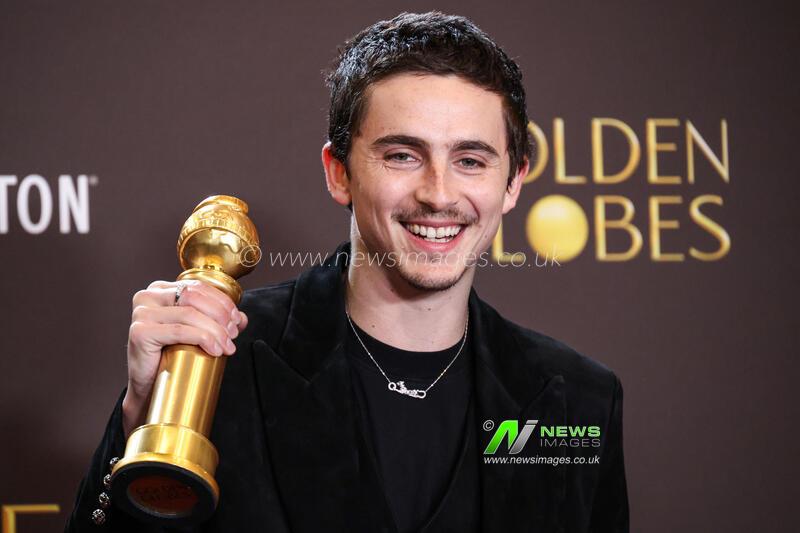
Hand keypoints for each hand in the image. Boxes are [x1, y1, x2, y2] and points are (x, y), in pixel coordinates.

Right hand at [121, 280, 247, 437]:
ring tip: (227, 346)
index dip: (223, 302)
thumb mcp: (197, 332)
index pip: (198, 287)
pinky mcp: (140, 332)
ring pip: (189, 314)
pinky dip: (203, 338)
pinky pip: (179, 330)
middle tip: (233, 334)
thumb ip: (217, 321)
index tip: (237, 320)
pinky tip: (215, 350)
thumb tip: (241, 318)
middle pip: (194, 297)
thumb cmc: (171, 357)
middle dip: (221, 315)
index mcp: (160, 290)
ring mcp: (141, 313)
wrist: (149, 387)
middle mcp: (148, 296)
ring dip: (216, 330)